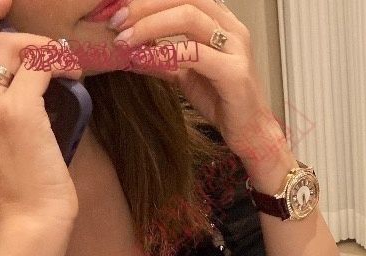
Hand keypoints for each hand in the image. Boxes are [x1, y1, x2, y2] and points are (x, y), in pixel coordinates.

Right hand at [0, 0, 82, 224]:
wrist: (31, 221)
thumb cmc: (18, 189)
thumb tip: (11, 78)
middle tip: (6, 2)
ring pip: (8, 44)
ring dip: (40, 45)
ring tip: (65, 64)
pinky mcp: (18, 111)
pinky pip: (40, 65)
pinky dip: (60, 62)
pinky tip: (74, 74)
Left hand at [111, 0, 283, 162]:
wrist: (250, 133)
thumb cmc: (222, 102)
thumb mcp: (186, 73)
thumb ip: (164, 56)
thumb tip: (129, 48)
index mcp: (219, 20)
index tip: (118, 11)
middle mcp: (230, 27)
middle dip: (144, 5)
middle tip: (115, 21)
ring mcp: (235, 48)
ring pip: (188, 17)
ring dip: (151, 25)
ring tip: (125, 39)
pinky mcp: (234, 73)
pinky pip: (195, 54)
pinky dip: (166, 53)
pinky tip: (145, 59)